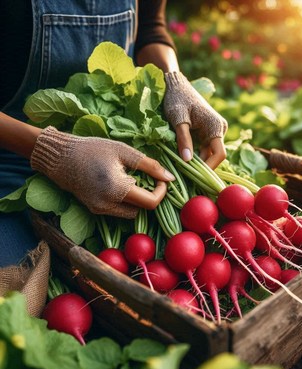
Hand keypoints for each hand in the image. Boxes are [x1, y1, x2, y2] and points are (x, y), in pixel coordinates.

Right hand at [30, 127, 174, 217]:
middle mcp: (108, 204)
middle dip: (150, 196)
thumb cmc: (92, 149)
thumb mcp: (124, 152)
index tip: (161, 179)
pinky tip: (121, 185)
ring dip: (138, 200)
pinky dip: (125, 201)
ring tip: (133, 180)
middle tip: (149, 179)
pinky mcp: (95, 209)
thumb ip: (149, 165)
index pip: (150, 202)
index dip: (161, 192)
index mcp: (117, 189)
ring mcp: (100, 209)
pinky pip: (118, 211)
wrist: (59, 157)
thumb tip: (170, 178)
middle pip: (142, 209)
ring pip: (131, 213)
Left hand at [163, 71, 227, 168]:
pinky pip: (204, 147)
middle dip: (201, 166)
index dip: (209, 167)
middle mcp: (219, 128)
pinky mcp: (209, 131)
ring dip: (197, 161)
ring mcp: (215, 130)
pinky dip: (195, 154)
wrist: (177, 85)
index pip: (219, 154)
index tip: (196, 176)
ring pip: (209, 153)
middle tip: (185, 175)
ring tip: (182, 168)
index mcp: (215, 125)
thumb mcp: (177, 119)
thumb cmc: (176, 99)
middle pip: (214, 156)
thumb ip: (183, 139)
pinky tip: (184, 158)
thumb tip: (187, 160)